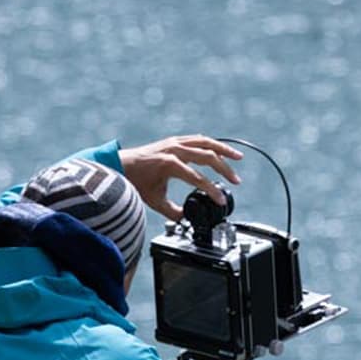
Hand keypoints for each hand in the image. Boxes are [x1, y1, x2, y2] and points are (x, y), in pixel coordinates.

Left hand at [120, 135, 242, 215]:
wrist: (121, 165)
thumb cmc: (136, 181)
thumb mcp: (155, 201)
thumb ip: (172, 212)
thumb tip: (186, 220)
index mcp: (169, 164)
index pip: (197, 178)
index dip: (211, 190)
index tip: (220, 200)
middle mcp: (174, 150)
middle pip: (207, 156)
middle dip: (224, 169)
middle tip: (236, 181)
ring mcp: (175, 143)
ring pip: (205, 142)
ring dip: (223, 150)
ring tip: (238, 158)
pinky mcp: (175, 141)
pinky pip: (197, 139)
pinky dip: (211, 144)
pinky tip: (221, 151)